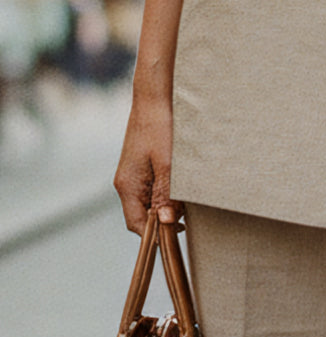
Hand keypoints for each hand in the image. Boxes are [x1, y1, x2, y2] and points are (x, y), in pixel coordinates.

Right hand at [114, 95, 182, 233]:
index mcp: (127, 186)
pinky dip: (168, 197)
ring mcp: (135, 178)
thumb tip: (165, 223)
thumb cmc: (160, 127)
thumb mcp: (167, 164)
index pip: (136, 225)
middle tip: (187, 219)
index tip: (176, 238)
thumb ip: (166, 195)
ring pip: (150, 206)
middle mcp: (127, 185)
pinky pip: (154, 193)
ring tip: (187, 203)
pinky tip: (183, 191)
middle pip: (143, 218)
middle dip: (164, 223)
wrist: (155, 98)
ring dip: (168, 209)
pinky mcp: (143, 170)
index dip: (155, 236)